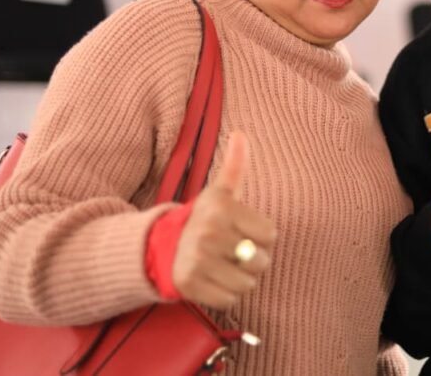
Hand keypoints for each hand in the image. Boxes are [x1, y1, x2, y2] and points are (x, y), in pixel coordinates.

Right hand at [173, 131, 276, 308]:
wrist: (160, 247)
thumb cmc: (203, 219)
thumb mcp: (219, 192)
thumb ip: (235, 165)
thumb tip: (241, 133)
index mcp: (221, 208)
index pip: (270, 234)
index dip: (261, 236)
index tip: (242, 231)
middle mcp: (208, 232)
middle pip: (261, 260)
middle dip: (252, 260)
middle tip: (233, 251)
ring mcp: (198, 260)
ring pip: (248, 283)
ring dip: (241, 278)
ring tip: (224, 265)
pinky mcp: (190, 285)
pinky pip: (230, 299)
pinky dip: (226, 294)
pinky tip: (213, 279)